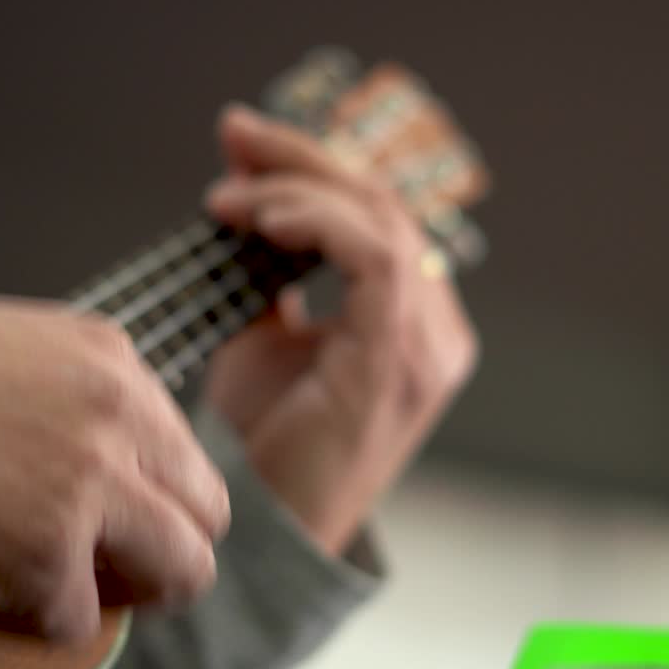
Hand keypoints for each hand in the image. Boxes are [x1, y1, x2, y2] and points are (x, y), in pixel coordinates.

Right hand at [0, 298, 228, 644]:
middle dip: (157, 555)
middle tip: (97, 570)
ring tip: (39, 580)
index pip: (185, 456)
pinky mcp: (44, 550)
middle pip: (203, 516)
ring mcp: (88, 481)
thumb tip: (113, 477)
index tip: (112, 526)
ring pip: (178, 572)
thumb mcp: (4, 357)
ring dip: (116, 592)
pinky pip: (73, 620)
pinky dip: (22, 618)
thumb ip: (76, 408)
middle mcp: (116, 413)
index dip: (150, 504)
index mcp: (109, 357)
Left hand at [203, 105, 478, 554]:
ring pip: (385, 222)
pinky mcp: (400, 363)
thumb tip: (244, 183)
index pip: (378, 215)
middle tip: (235, 133)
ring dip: (300, 191)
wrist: (266, 534)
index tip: (241, 142)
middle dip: (304, 158)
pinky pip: (379, 261)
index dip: (313, 166)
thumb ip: (270, 266)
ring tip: (231, 196)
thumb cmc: (267, 441)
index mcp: (414, 319)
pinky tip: (262, 224)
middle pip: (386, 205)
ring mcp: (428, 347)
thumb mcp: (265, 335)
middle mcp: (437, 328)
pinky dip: (319, 226)